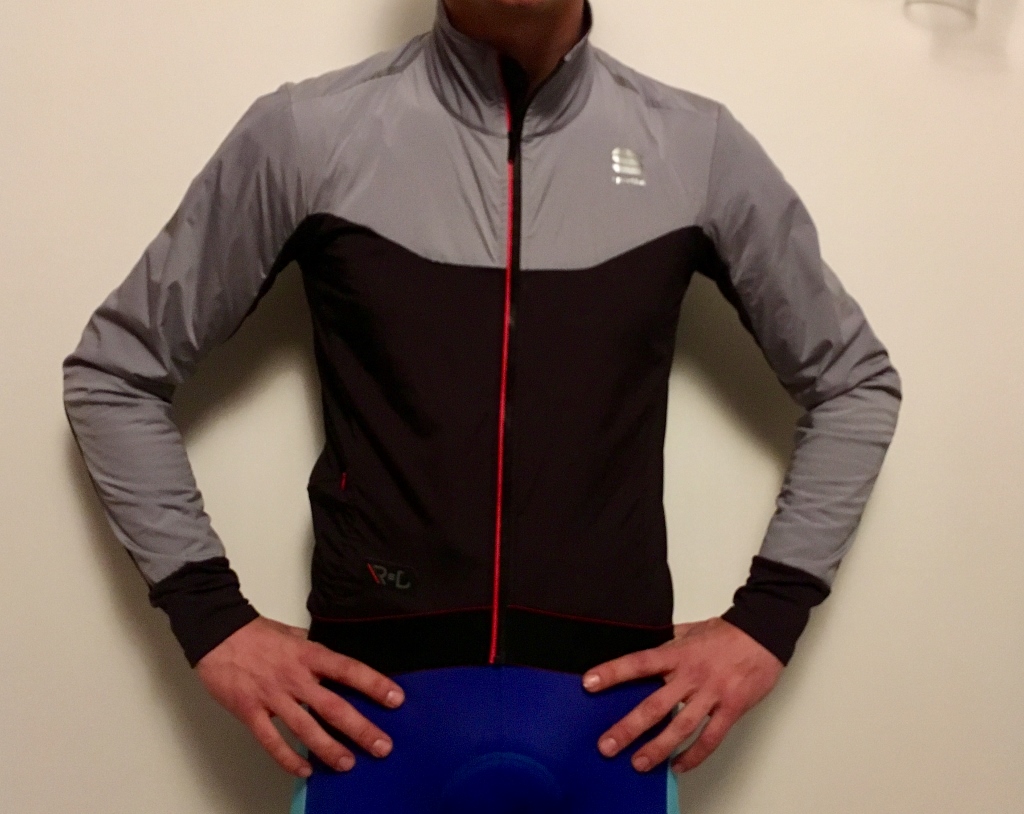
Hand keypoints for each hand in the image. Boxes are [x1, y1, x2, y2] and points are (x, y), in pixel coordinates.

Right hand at [195, 616, 404, 777]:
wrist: (216, 633)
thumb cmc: (255, 633)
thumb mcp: (293, 635)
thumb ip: (313, 652)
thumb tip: (333, 665)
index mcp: (308, 655)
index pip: (348, 670)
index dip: (374, 684)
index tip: (396, 698)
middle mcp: (294, 677)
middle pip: (333, 707)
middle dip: (360, 728)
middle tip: (382, 746)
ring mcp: (272, 696)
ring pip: (306, 728)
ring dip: (329, 749)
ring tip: (348, 763)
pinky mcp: (250, 711)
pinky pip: (271, 740)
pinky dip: (288, 758)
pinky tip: (305, 770)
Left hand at [582, 617, 782, 772]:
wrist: (764, 634)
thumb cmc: (726, 632)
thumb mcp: (690, 630)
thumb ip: (667, 640)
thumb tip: (644, 641)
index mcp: (678, 653)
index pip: (639, 662)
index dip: (613, 672)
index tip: (589, 683)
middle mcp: (692, 676)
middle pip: (655, 705)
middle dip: (629, 727)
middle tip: (607, 745)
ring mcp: (712, 694)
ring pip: (681, 727)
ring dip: (658, 748)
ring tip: (638, 764)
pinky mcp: (732, 709)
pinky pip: (711, 738)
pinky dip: (694, 755)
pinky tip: (678, 766)